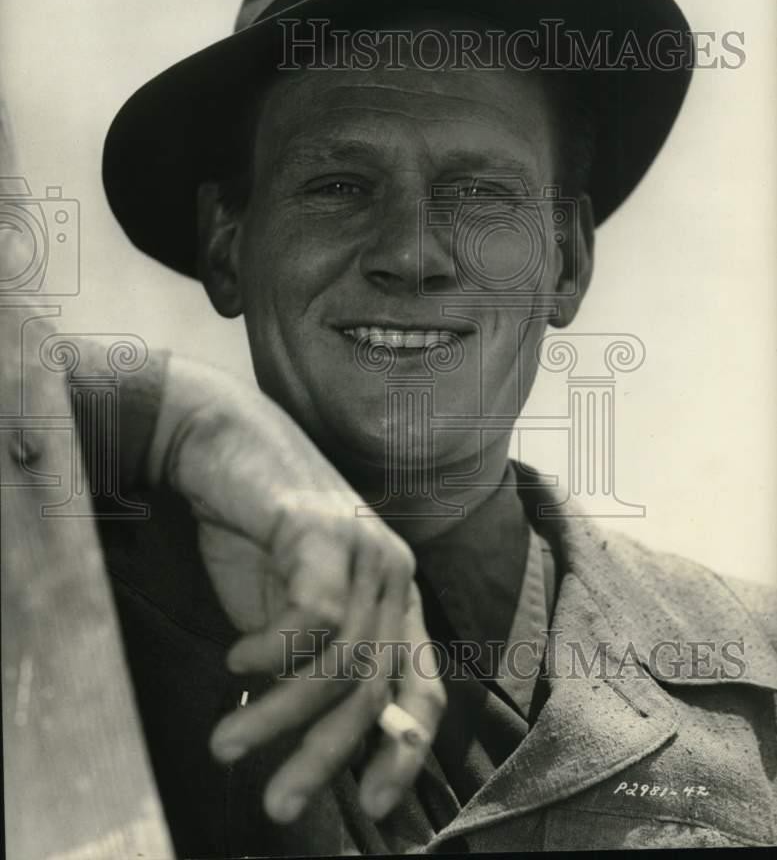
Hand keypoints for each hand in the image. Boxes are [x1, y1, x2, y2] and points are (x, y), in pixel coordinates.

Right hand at [153, 358, 445, 824]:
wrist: (222, 444)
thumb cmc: (253, 532)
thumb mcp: (288, 613)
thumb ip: (312, 667)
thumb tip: (321, 749)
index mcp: (395, 597)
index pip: (426, 687)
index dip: (406, 752)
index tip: (374, 805)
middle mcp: (395, 574)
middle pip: (376, 690)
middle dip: (325, 757)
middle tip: (278, 804)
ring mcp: (366, 548)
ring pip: (337, 664)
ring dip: (276, 716)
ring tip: (227, 742)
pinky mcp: (326, 530)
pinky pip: (309, 620)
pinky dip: (267, 654)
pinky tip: (234, 660)